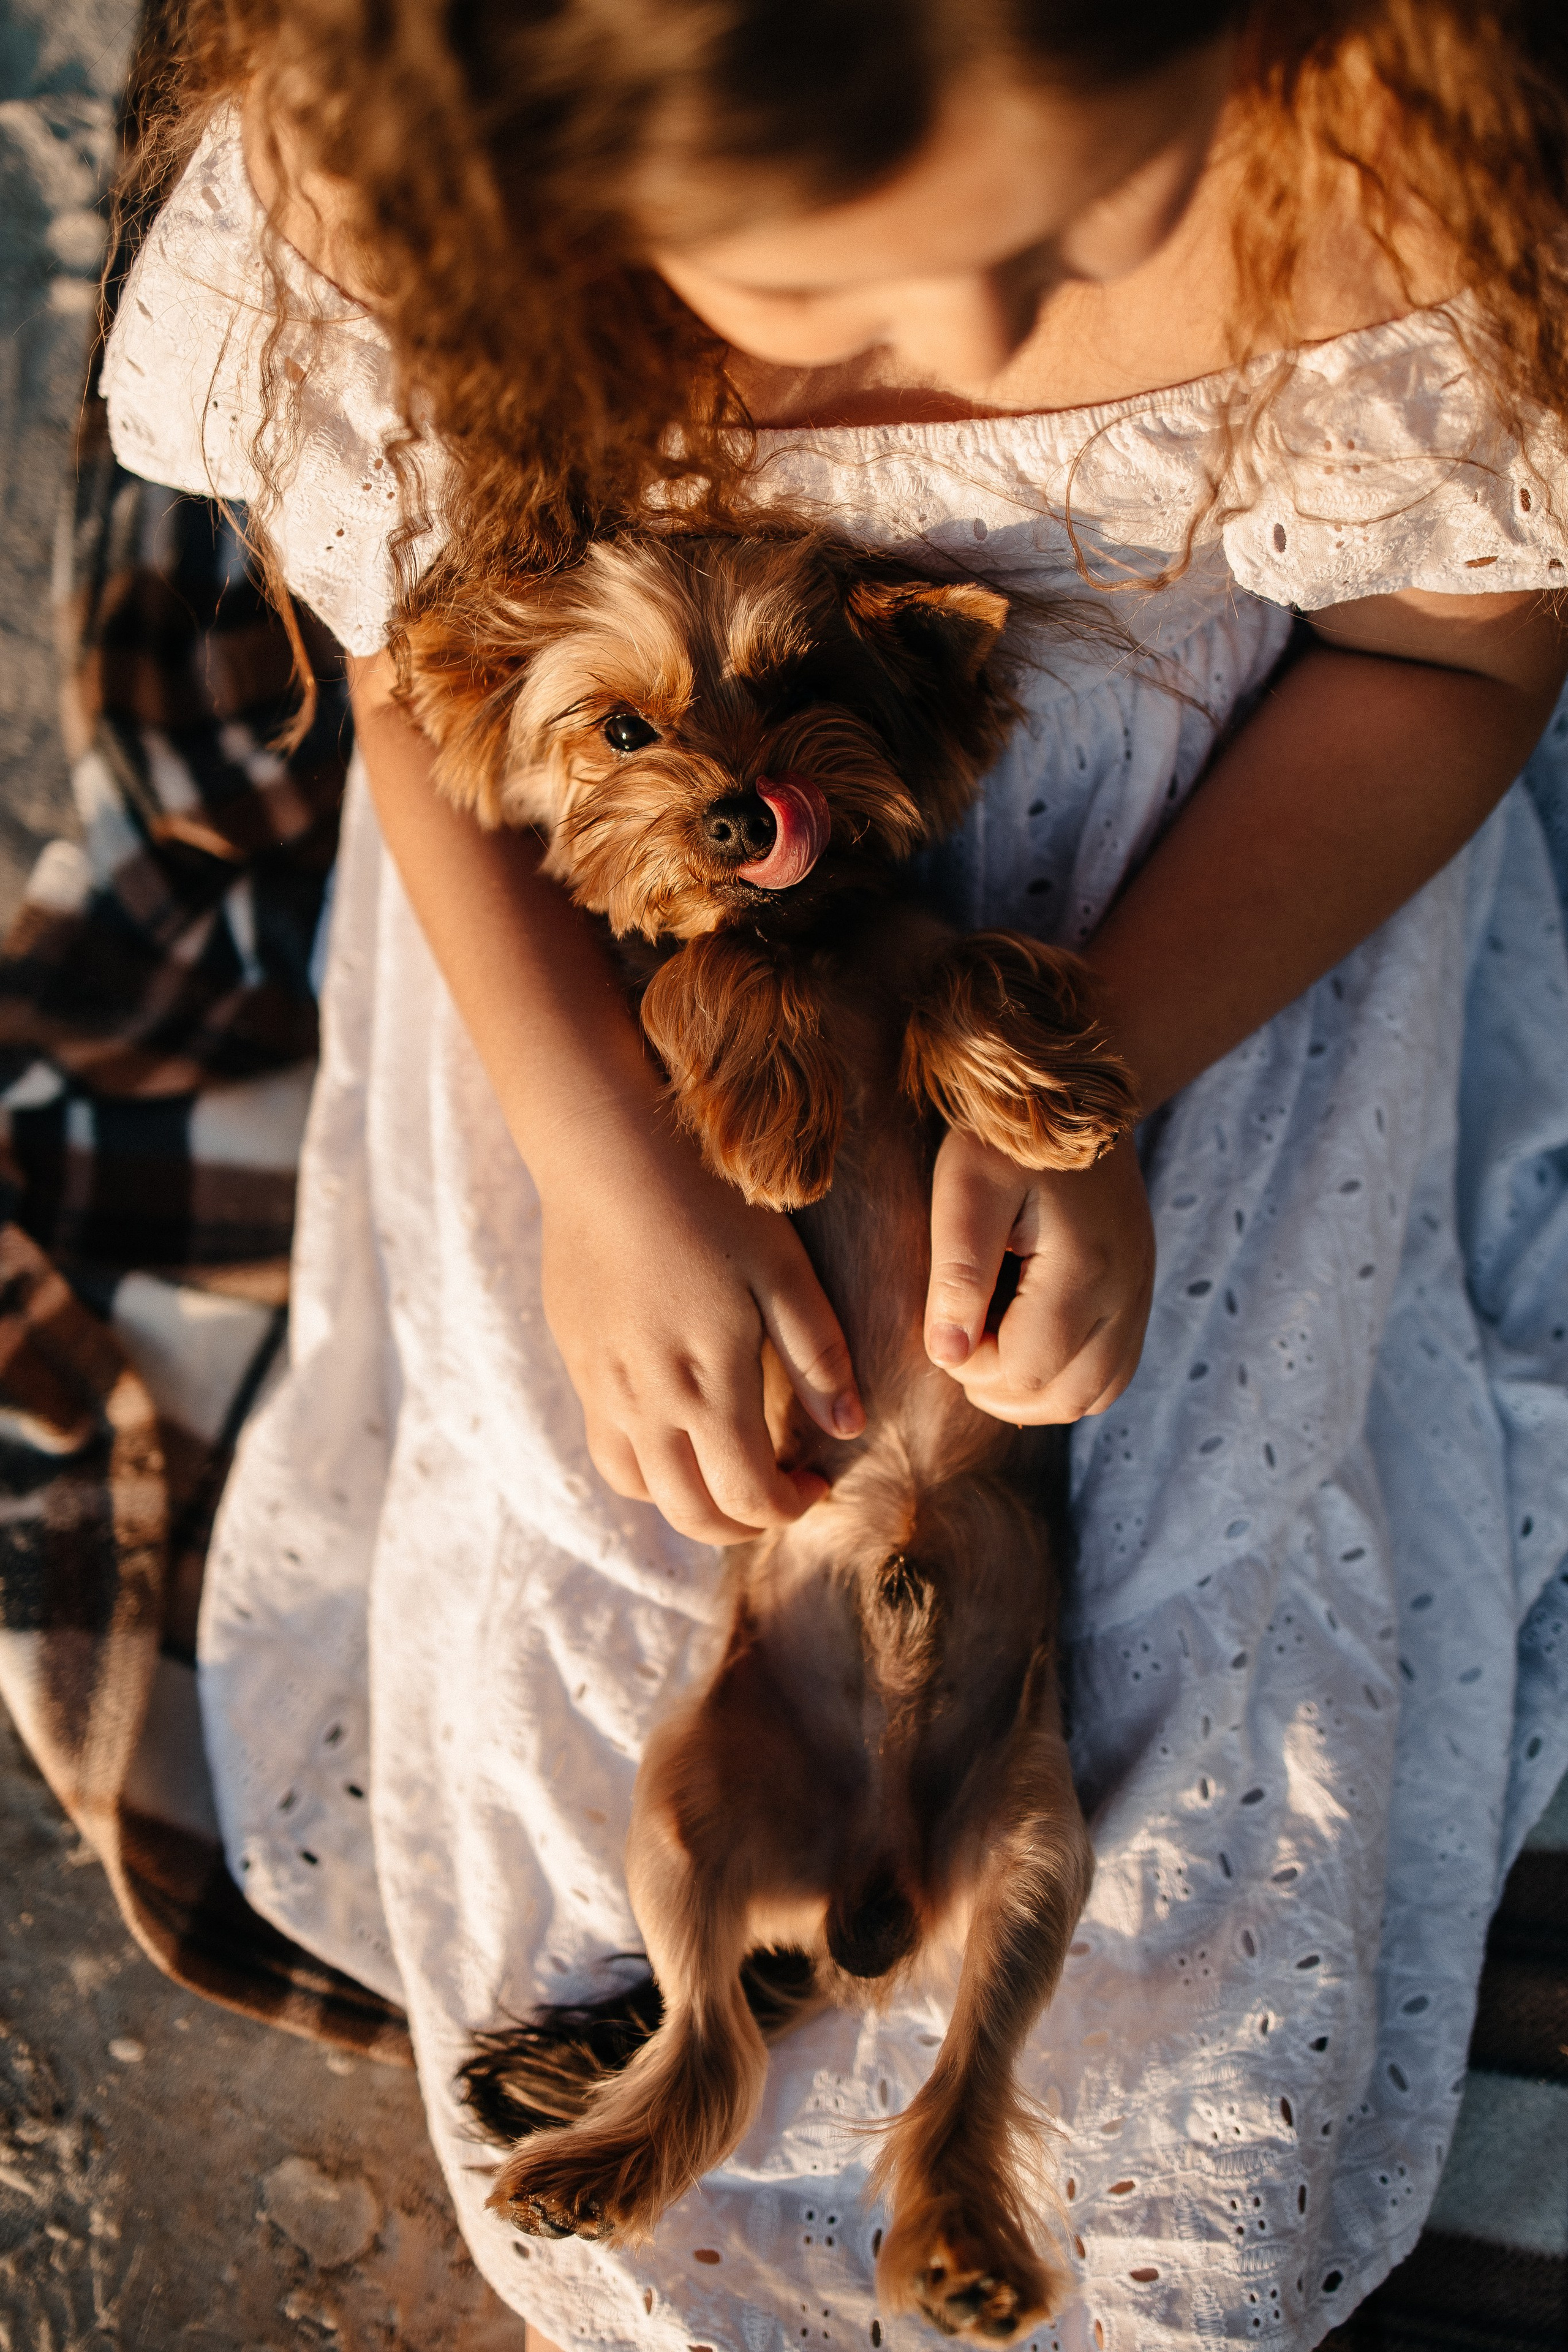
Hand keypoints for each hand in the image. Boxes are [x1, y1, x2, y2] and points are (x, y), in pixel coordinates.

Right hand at [539, 1106, 864, 1544]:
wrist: (604, 1151)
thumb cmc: (705, 1201)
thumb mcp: (781, 1268)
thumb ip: (817, 1353)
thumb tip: (849, 1426)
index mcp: (708, 1385)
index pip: (749, 1497)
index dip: (791, 1508)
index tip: (819, 1481)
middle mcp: (647, 1403)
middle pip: (692, 1514)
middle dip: (744, 1524)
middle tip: (779, 1491)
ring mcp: (603, 1387)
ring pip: (640, 1490)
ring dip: (690, 1502)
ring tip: (726, 1470)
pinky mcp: (577, 1362)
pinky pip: (605, 1448)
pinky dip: (646, 1468)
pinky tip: (675, 1428)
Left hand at [924, 1131, 1154, 1422]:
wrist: (1072, 1093)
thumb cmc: (1006, 1136)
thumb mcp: (966, 1188)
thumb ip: (958, 1274)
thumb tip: (947, 1357)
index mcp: (1084, 1269)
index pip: (1025, 1371)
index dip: (970, 1365)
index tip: (945, 1319)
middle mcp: (1126, 1293)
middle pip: (1065, 1397)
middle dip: (1000, 1389)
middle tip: (963, 1339)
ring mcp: (1141, 1295)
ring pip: (1094, 1394)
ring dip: (1035, 1391)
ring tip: (991, 1344)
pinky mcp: (1139, 1292)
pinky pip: (1112, 1371)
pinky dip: (1067, 1376)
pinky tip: (1026, 1340)